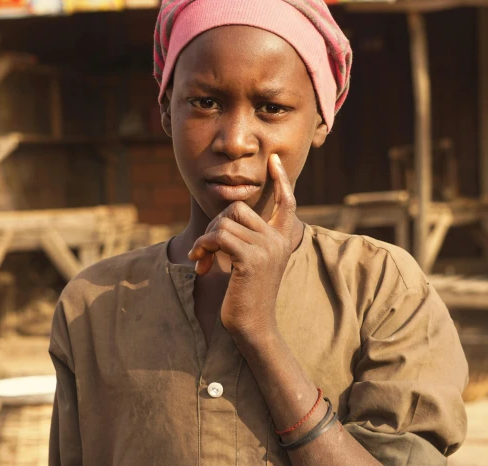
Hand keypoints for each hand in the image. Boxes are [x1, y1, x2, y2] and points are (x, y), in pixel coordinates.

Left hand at [188, 154, 296, 336]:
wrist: (253, 327)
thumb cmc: (246, 296)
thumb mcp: (250, 261)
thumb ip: (247, 238)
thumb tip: (226, 217)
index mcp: (283, 239)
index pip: (287, 201)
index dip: (281, 179)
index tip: (274, 160)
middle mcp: (278, 240)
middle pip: (238, 208)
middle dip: (214, 225)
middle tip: (206, 250)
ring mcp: (267, 248)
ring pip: (225, 221)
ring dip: (205, 239)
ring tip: (201, 260)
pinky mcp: (251, 259)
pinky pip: (218, 236)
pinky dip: (203, 247)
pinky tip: (200, 264)